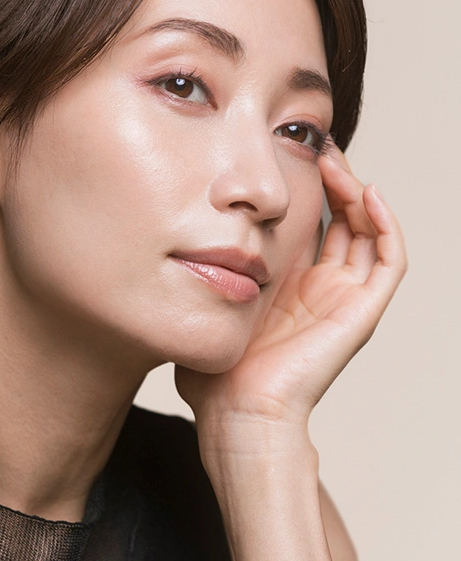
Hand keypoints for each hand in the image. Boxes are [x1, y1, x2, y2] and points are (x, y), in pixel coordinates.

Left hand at [175, 144, 406, 443]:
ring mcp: (345, 302)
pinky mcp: (361, 313)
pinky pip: (389, 260)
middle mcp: (322, 292)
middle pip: (344, 222)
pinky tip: (367, 192)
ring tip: (334, 161)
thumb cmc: (215, 374)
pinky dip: (387, 224)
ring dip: (358, 193)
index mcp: (291, 289)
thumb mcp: (206, 308)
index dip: (309, 190)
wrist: (235, 414)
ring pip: (369, 232)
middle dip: (334, 181)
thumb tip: (172, 242)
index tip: (286, 155)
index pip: (313, 227)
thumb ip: (200, 277)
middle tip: (315, 147)